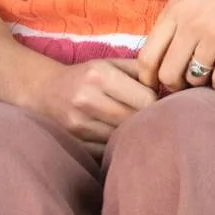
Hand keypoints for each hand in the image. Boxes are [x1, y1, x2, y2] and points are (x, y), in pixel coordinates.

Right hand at [21, 57, 156, 144]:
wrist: (44, 92)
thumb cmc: (85, 76)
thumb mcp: (109, 63)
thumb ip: (139, 70)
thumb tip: (170, 84)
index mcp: (99, 75)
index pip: (146, 99)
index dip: (156, 102)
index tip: (154, 102)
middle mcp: (87, 99)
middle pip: (136, 120)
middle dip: (147, 119)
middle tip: (151, 117)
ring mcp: (79, 125)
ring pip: (124, 138)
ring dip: (133, 134)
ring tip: (134, 127)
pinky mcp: (76, 144)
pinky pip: (110, 151)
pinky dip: (118, 146)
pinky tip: (119, 138)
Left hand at [136, 0, 214, 94]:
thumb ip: (175, 18)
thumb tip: (163, 49)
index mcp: (174, 11)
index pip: (147, 56)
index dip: (147, 78)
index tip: (153, 85)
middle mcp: (190, 25)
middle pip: (168, 74)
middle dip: (173, 85)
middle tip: (183, 85)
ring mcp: (214, 36)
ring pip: (195, 78)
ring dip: (199, 84)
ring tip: (206, 77)